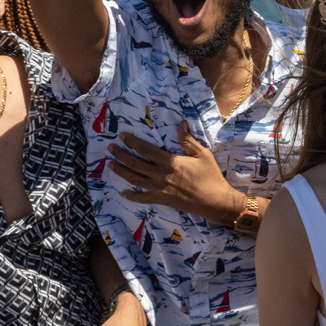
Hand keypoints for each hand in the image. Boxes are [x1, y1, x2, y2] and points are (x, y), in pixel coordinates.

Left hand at [108, 121, 237, 222]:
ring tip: (111, 165)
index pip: (146, 150)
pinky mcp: (162, 200)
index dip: (133, 142)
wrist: (215, 201)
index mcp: (171, 162)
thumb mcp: (202, 154)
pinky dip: (132, 196)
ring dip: (122, 172)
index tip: (122, 136)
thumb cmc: (210, 176)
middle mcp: (161, 175)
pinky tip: (123, 193)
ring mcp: (160, 189)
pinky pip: (143, 199)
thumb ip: (188, 140)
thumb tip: (181, 124)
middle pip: (136, 164)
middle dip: (121, 155)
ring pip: (135, 179)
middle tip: (110, 147)